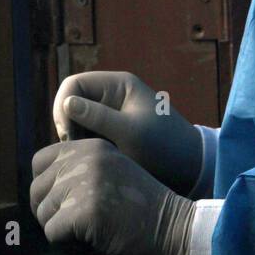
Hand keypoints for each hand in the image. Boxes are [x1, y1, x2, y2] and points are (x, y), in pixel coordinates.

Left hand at [30, 136, 196, 254]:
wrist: (173, 227)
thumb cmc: (143, 207)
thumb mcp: (113, 171)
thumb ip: (81, 168)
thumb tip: (40, 185)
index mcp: (91, 147)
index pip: (40, 160)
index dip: (46, 185)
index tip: (64, 201)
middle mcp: (86, 159)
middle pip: (37, 189)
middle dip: (50, 211)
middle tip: (75, 222)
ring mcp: (85, 183)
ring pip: (43, 213)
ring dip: (60, 228)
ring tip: (89, 229)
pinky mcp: (84, 211)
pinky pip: (53, 233)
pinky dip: (67, 244)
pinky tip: (92, 239)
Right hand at [52, 70, 202, 196]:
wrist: (189, 169)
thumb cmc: (164, 147)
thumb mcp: (130, 132)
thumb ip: (98, 117)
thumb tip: (67, 102)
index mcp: (118, 85)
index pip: (74, 84)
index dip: (64, 106)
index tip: (70, 134)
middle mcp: (111, 96)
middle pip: (71, 103)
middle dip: (68, 126)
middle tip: (77, 151)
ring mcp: (110, 116)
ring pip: (76, 123)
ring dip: (76, 140)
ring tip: (88, 159)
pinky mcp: (110, 135)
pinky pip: (86, 137)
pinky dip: (84, 149)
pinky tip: (93, 163)